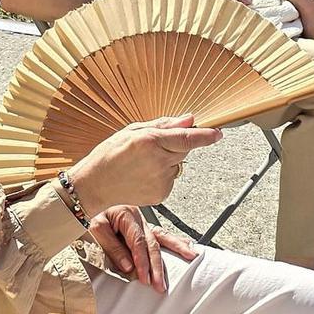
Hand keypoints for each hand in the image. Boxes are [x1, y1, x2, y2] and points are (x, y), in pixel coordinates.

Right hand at [70, 115, 222, 211]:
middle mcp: (159, 161)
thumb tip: (189, 119)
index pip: (188, 138)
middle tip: (152, 147)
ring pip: (177, 165)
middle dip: (175, 145)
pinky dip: (161, 175)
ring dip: (166, 161)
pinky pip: (171, 179)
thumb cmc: (109, 155)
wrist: (95, 185)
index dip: (206, 136)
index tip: (218, 133)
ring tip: (141, 164)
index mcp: (151, 142)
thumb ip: (163, 125)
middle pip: (184, 149)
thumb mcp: (132, 131)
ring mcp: (161, 180)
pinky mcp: (162, 194)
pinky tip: (143, 175)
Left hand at [86, 206, 197, 292]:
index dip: (142, 262)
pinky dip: (173, 241)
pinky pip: (160, 234)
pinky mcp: (142, 225)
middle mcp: (138, 217)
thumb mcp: (95, 229)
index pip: (138, 242)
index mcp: (126, 214)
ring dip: (177, 249)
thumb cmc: (88, 213)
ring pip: (162, 236)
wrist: (83, 197)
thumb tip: (130, 267)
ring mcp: (142, 220)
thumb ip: (113, 247)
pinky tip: (187, 245)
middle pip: (152, 243)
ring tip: (192, 257)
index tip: (145, 279)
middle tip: (161, 286)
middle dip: (158, 266)